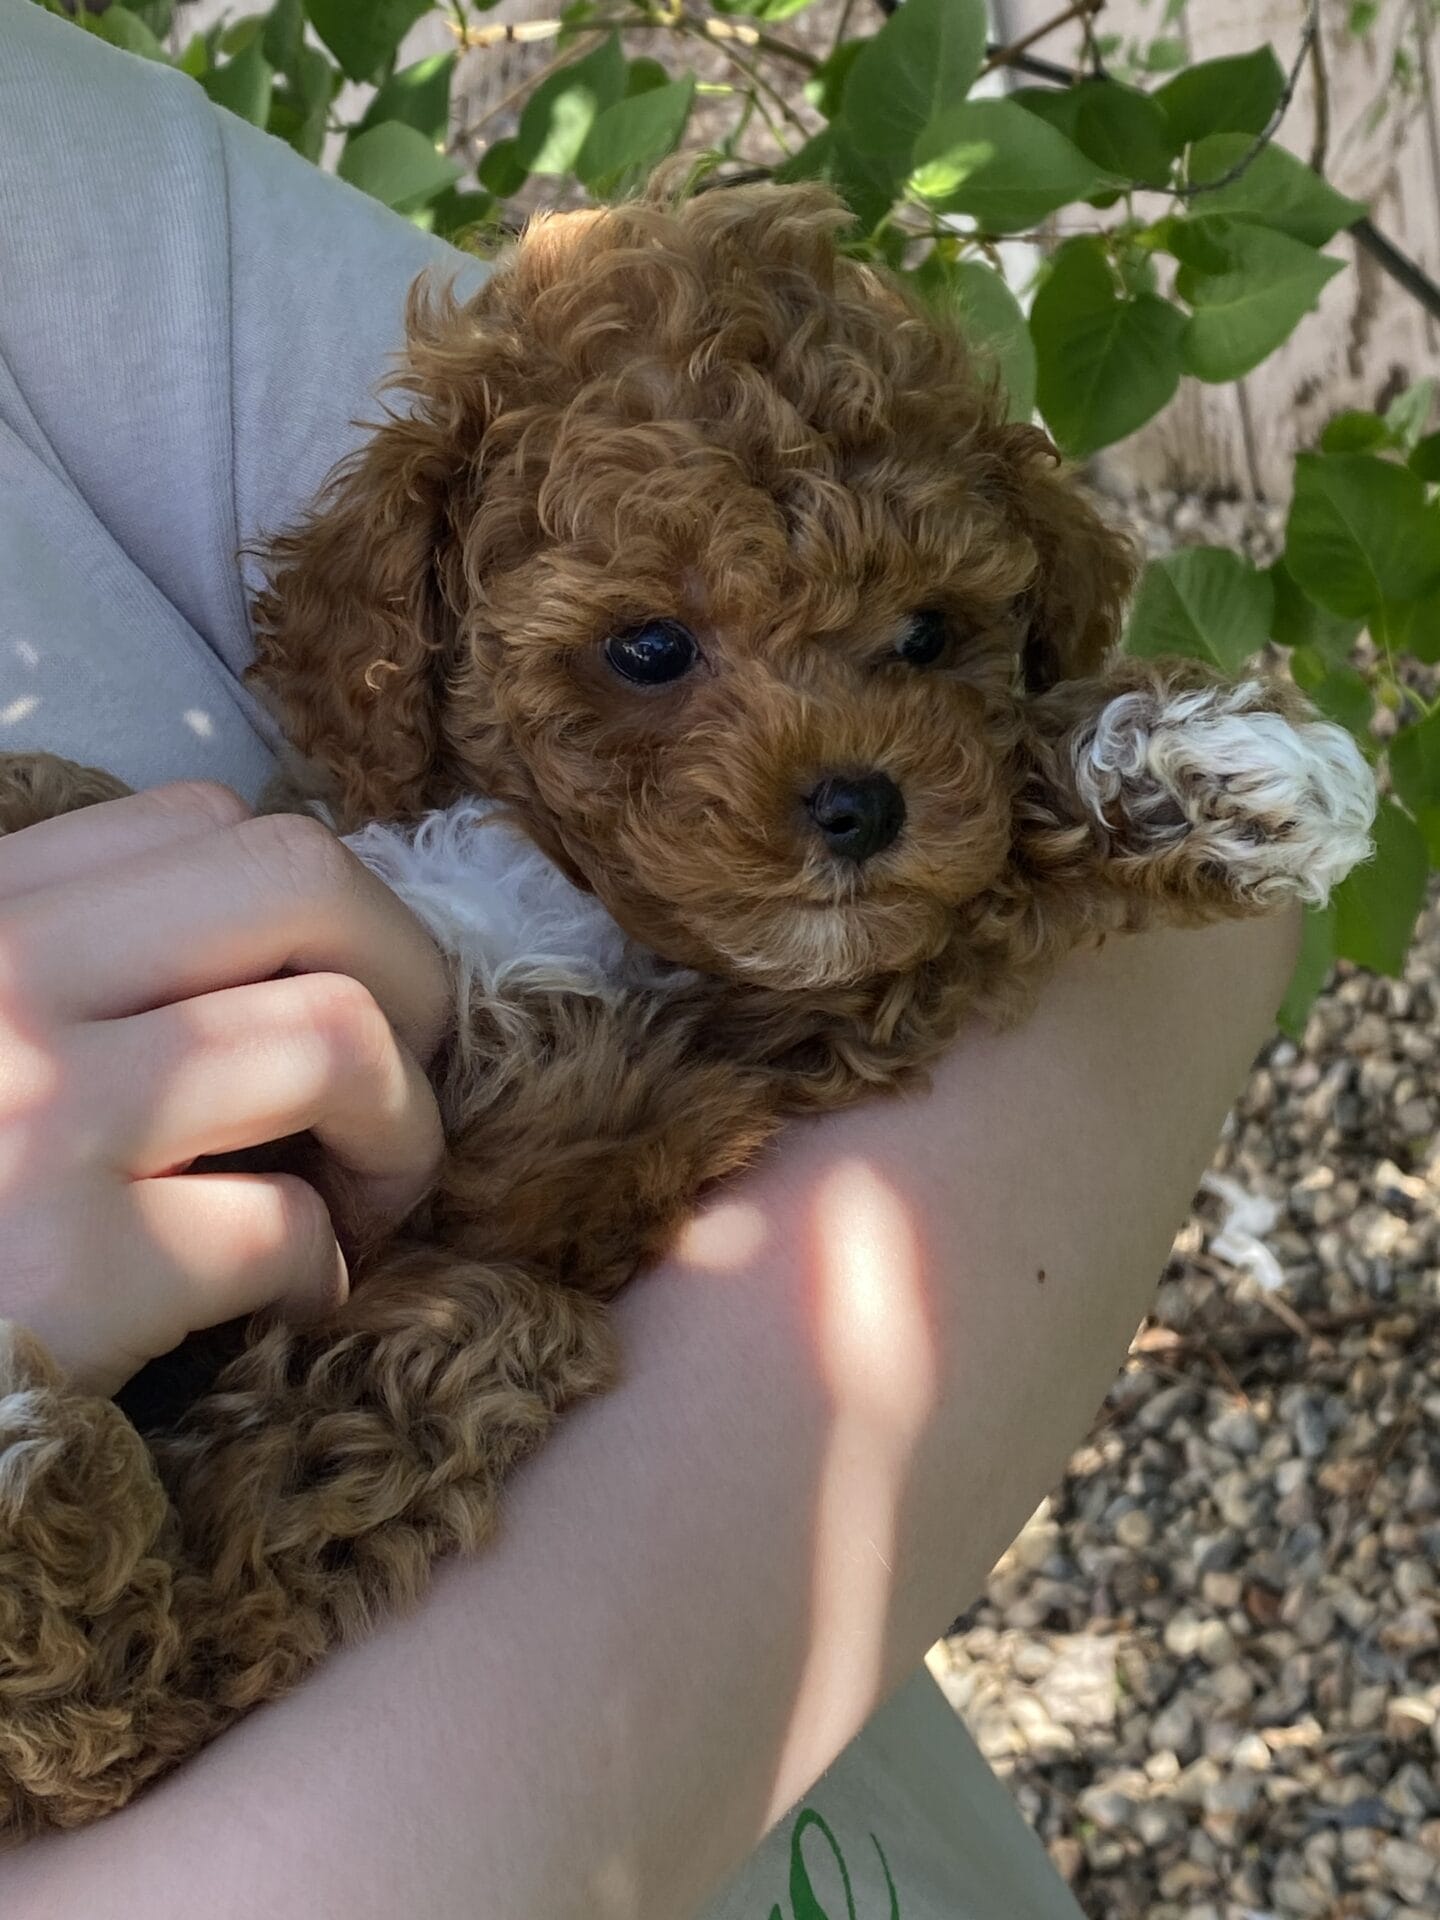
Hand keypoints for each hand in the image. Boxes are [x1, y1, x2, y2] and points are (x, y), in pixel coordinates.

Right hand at [0, 782, 449, 1394]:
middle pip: (300, 877)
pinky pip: (286, 1224)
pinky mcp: (66, 1265)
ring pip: (336, 1034)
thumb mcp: (2, 1037)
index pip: (205, 823)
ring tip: (361, 1206)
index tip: (332, 1000)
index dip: (321, 912)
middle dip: (408, 980)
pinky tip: (286, 1306)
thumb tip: (313, 957)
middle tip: (397, 1087)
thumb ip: (100, 971)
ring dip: (399, 1134)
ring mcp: (32, 1111)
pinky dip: (324, 1274)